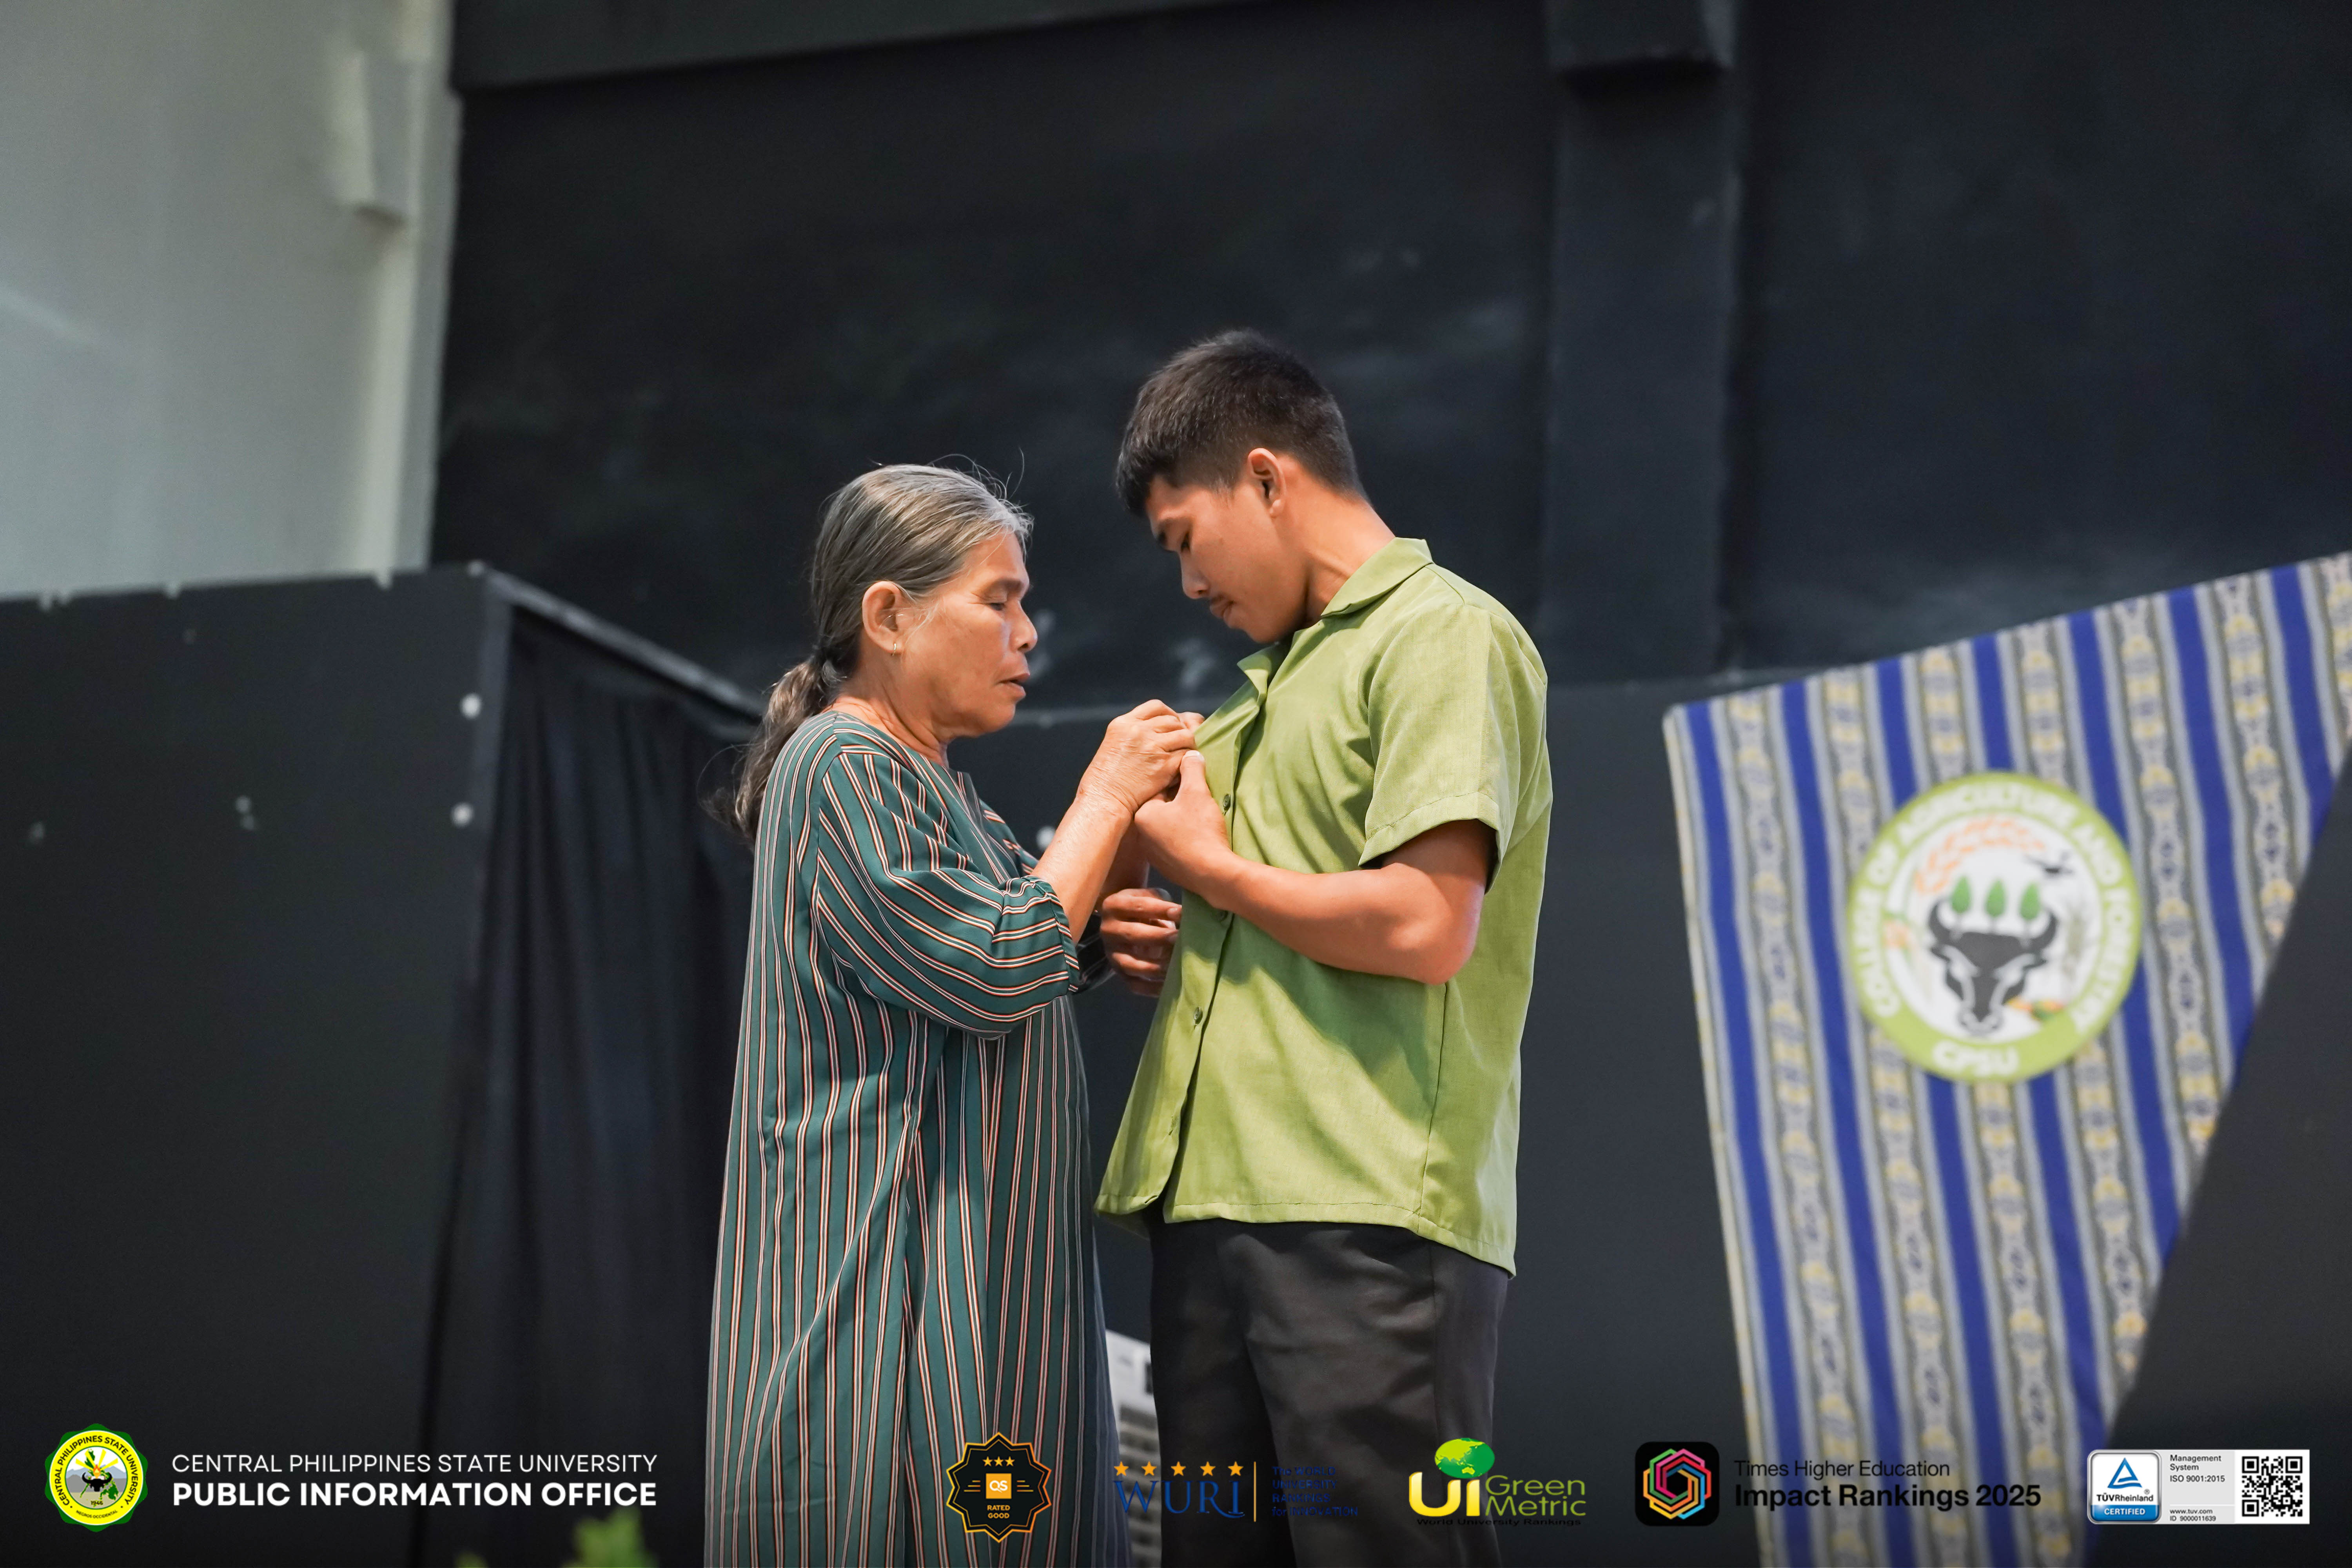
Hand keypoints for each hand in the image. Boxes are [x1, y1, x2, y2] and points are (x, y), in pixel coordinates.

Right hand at [1078, 701, 1197, 813]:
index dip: (1169, 714)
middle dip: (1180, 731)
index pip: (1156, 707)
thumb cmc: (1105, 779)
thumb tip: (1160, 730)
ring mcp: (1152, 747)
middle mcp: (1138, 731)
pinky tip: (1180, 770)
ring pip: (1185, 735)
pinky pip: (1187, 756)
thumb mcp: (1114, 744)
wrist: (1104, 800)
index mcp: (1124, 723)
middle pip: (1173, 720)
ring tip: (1183, 756)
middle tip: (1180, 744)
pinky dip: (1187, 762)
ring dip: (1187, 745)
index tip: (1172, 724)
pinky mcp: (1164, 765)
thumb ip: (1134, 733)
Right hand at [1099, 885, 1182, 995]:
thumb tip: (1188, 916)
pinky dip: (1152, 989)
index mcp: (1114, 905)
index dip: (1161, 910)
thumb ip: (1165, 904)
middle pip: (1133, 934)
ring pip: (1131, 964)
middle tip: (1178, 938)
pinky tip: (1170, 984)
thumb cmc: (1145, 907)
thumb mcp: (1152, 897)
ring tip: (1176, 964)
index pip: (1139, 906)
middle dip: (1158, 937)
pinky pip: (1134, 985)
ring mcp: (1112, 954)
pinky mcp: (1118, 972)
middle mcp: (1108, 930)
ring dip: (1155, 966)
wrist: (1126, 920)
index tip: (1181, 912)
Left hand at [1131, 752, 1231, 892]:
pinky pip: (1175, 845)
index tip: (1194, 785)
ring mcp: (1153, 854)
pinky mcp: (1167, 868)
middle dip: (1181, 803)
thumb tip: (1191, 755)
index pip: (1159, 789)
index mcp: (1142, 815)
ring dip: (1184, 821)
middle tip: (1200, 803)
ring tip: (1202, 820)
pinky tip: (1201, 838)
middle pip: (1163, 808)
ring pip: (1169, 827)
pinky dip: (1186, 839)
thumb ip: (1192, 769)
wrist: (1212, 873)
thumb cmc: (1200, 830)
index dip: (1179, 784)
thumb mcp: (1197, 792)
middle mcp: (1142, 836)